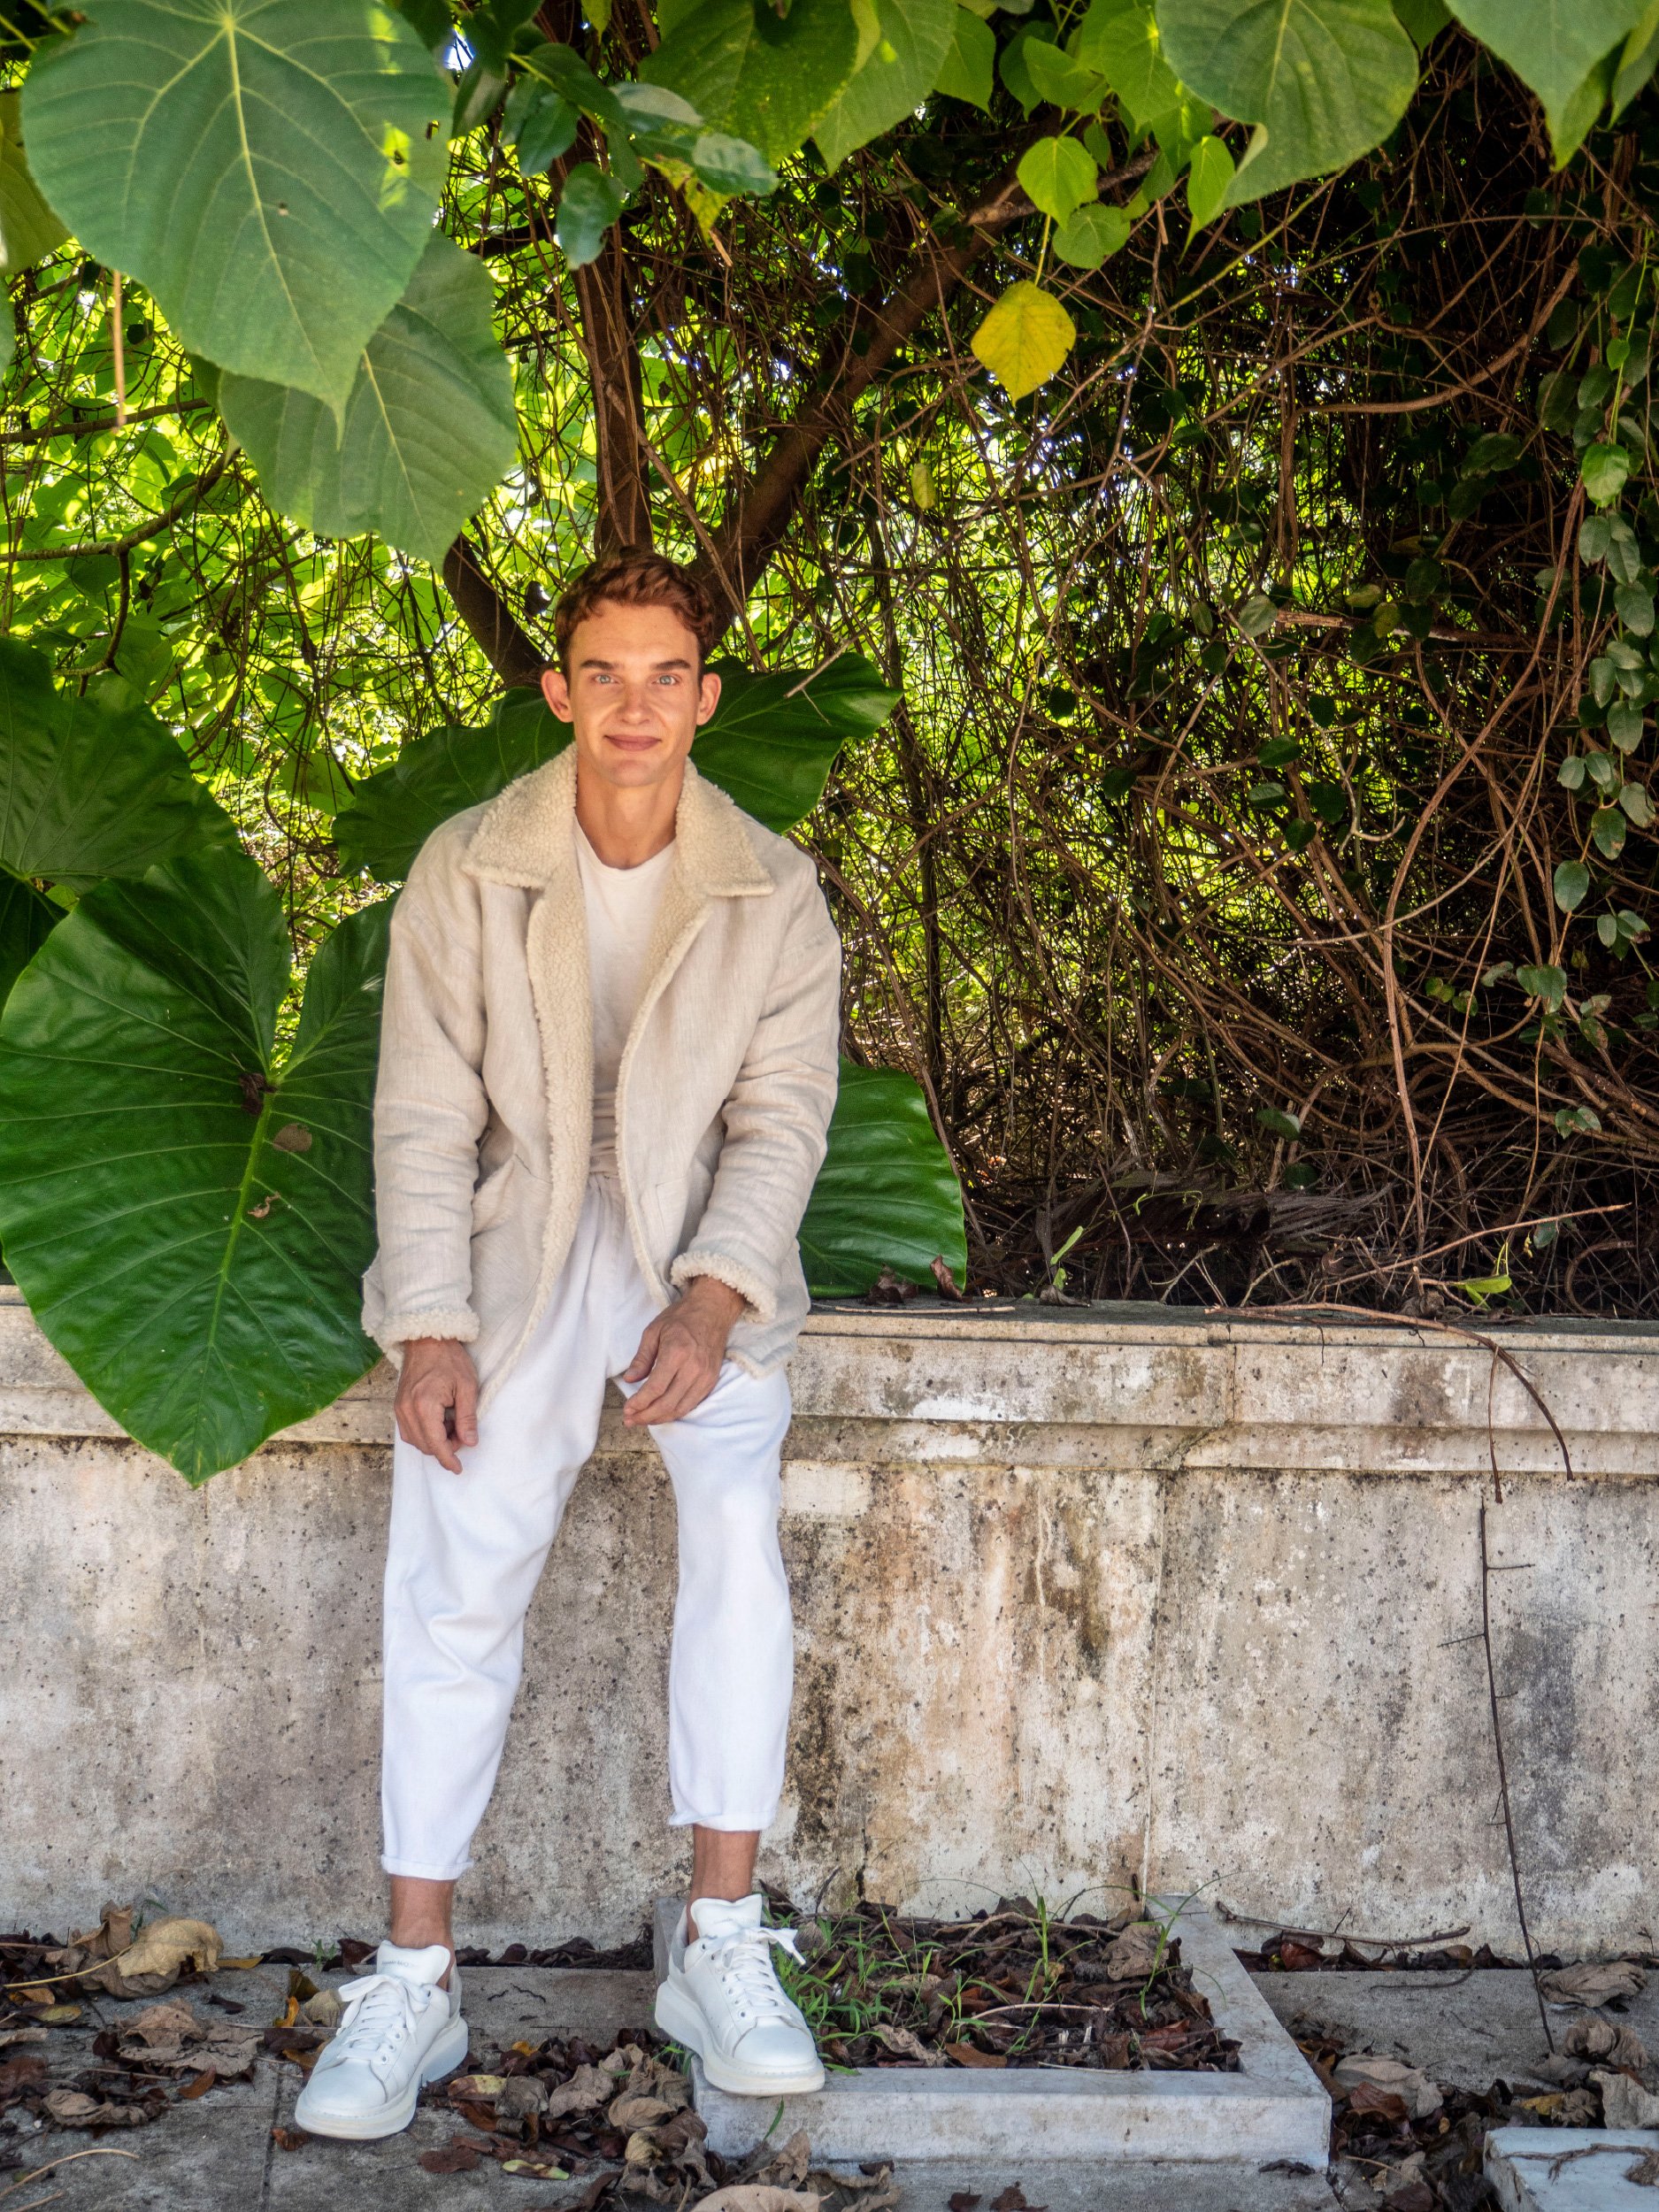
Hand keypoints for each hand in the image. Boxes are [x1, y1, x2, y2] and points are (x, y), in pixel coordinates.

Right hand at [395, 1338, 478, 1472]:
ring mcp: (399, 1408)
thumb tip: (470, 1442)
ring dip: (434, 1441)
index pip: (435, 1444)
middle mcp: (406, 1410)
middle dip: (445, 1448)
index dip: (448, 1459)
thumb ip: (467, 1417)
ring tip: (452, 1423)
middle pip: (425, 1445)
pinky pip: (409, 1430)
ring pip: (415, 1440)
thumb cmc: (449, 1359)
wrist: (426, 1339)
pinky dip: (425, 1433)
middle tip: (463, 1433)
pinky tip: (439, 1420)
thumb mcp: (467, 1386)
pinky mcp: (398, 1405)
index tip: (458, 1469)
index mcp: (424, 1406)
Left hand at [622, 1277, 744, 1426]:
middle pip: (667, 1403)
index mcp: (677, 1353)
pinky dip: (675, 1412)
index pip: (655, 1388)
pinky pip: (692, 1404)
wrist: (713, 1310)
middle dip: (646, 1416)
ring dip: (660, 1418)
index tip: (627, 1410)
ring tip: (643, 1420)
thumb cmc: (681, 1317)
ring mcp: (705, 1376)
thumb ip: (641, 1358)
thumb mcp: (653, 1331)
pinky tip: (662, 1413)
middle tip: (630, 1420)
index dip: (639, 1403)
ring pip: (680, 1408)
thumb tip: (630, 1380)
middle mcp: (693, 1368)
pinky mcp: (711, 1381)